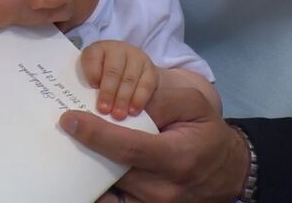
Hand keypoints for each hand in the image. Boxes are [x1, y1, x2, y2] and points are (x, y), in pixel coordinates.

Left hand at [60, 87, 247, 201]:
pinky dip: (98, 188)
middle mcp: (163, 188)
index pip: (128, 147)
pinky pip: (113, 202)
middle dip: (85, 149)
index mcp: (176, 157)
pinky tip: (84, 171)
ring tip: (71, 147)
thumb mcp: (193, 105)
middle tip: (63, 130)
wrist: (227, 171)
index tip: (70, 119)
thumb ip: (159, 99)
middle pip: (111, 169)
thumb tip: (122, 102)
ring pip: (109, 187)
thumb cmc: (207, 133)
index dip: (96, 134)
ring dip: (88, 167)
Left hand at [81, 40, 157, 119]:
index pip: (92, 56)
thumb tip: (76, 113)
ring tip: (118, 115)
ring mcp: (136, 58)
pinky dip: (139, 99)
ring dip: (123, 98)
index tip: (92, 87)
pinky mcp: (150, 69)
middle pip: (112, 70)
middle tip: (104, 110)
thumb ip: (86, 88)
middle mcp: (117, 50)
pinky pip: (146, 85)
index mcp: (98, 50)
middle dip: (108, 92)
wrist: (134, 77)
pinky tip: (133, 111)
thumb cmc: (105, 81)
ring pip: (129, 78)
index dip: (92, 71)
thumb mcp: (94, 79)